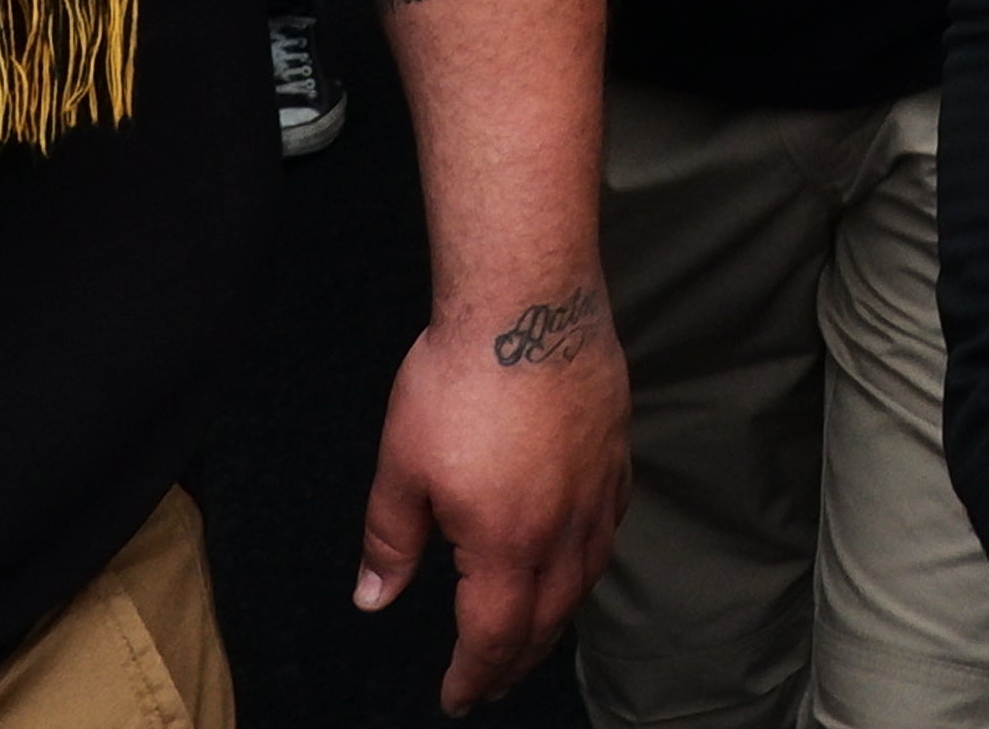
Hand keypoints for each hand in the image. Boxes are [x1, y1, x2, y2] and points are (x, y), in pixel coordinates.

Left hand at [356, 276, 629, 710]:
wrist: (527, 300)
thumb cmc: (460, 376)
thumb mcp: (402, 465)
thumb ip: (389, 541)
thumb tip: (373, 596)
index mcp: (507, 542)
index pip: (494, 636)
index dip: (474, 674)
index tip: (458, 696)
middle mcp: (563, 527)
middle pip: (548, 619)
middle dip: (517, 660)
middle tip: (494, 682)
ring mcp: (598, 488)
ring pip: (586, 577)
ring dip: (558, 617)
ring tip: (536, 632)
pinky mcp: (614, 450)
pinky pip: (611, 524)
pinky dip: (591, 557)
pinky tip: (581, 551)